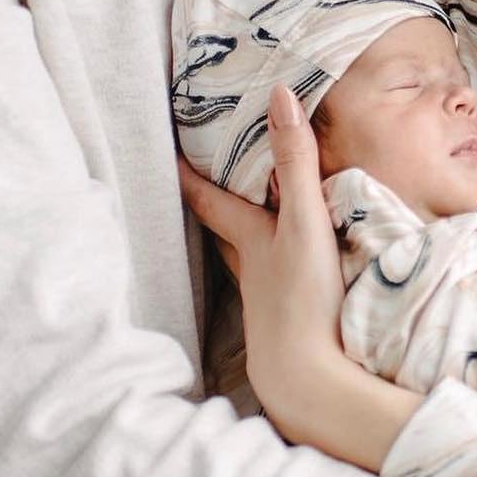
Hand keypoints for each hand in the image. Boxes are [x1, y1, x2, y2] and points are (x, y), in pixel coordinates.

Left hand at [177, 83, 346, 432]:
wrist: (311, 381)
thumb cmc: (303, 299)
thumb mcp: (304, 221)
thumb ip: (296, 161)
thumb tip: (279, 95)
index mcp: (247, 239)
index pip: (207, 198)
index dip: (187, 173)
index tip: (166, 151)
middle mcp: (248, 268)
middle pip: (221, 228)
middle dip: (212, 202)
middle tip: (206, 177)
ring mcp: (264, 301)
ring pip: (243, 258)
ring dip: (241, 236)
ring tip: (245, 218)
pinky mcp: (283, 325)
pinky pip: (269, 284)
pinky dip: (271, 268)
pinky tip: (283, 273)